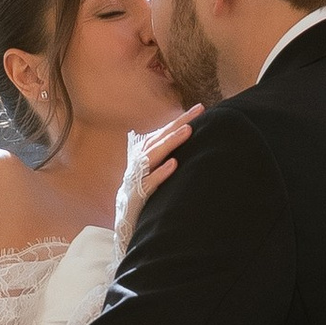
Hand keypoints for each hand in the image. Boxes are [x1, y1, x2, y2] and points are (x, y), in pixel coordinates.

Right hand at [115, 110, 199, 248]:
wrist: (125, 216)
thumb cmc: (144, 188)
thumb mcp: (153, 168)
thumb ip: (164, 152)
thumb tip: (187, 134)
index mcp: (144, 152)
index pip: (164, 132)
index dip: (180, 119)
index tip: (200, 108)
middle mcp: (139, 160)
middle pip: (159, 138)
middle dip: (178, 124)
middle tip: (197, 114)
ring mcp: (137, 176)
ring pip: (154, 155)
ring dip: (171, 143)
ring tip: (188, 132)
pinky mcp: (138, 194)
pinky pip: (150, 182)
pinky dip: (161, 172)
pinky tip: (174, 164)